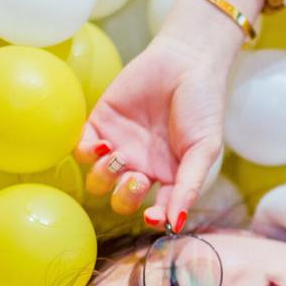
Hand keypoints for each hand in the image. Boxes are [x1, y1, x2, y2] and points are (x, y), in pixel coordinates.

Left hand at [74, 0, 263, 231]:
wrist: (187, 60)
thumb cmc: (203, 106)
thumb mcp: (204, 149)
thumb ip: (190, 186)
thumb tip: (178, 225)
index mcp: (170, 178)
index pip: (154, 210)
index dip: (151, 219)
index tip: (153, 217)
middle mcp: (142, 167)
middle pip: (120, 200)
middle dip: (125, 196)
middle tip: (139, 177)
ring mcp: (120, 147)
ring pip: (98, 180)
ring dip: (105, 176)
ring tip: (120, 156)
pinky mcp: (99, 123)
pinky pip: (81, 149)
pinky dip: (86, 153)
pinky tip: (102, 144)